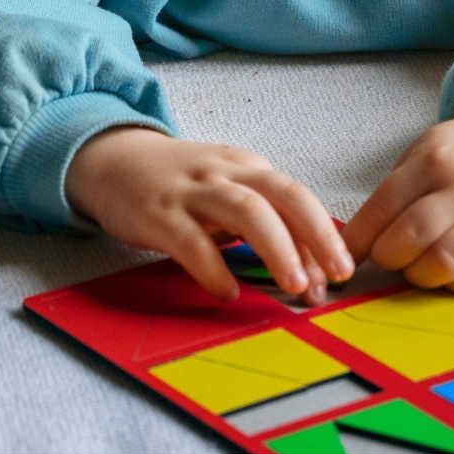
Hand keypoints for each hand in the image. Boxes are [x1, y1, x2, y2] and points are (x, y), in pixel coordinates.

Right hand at [67, 127, 355, 302]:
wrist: (113, 161)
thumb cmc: (182, 186)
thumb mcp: (228, 194)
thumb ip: (267, 226)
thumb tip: (314, 274)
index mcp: (249, 168)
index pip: (297, 198)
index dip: (323, 236)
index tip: (340, 275)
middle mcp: (226, 174)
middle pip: (282, 196)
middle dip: (314, 236)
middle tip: (335, 276)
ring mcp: (192, 191)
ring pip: (245, 211)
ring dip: (277, 249)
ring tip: (295, 285)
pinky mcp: (159, 214)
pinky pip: (191, 242)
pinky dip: (213, 269)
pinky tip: (227, 293)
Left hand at [342, 104, 453, 293]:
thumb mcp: (425, 151)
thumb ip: (394, 191)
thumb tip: (353, 242)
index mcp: (435, 160)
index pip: (384, 206)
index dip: (358, 238)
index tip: (343, 256)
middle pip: (413, 236)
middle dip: (387, 257)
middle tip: (386, 257)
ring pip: (446, 262)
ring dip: (419, 274)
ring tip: (415, 266)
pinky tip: (447, 274)